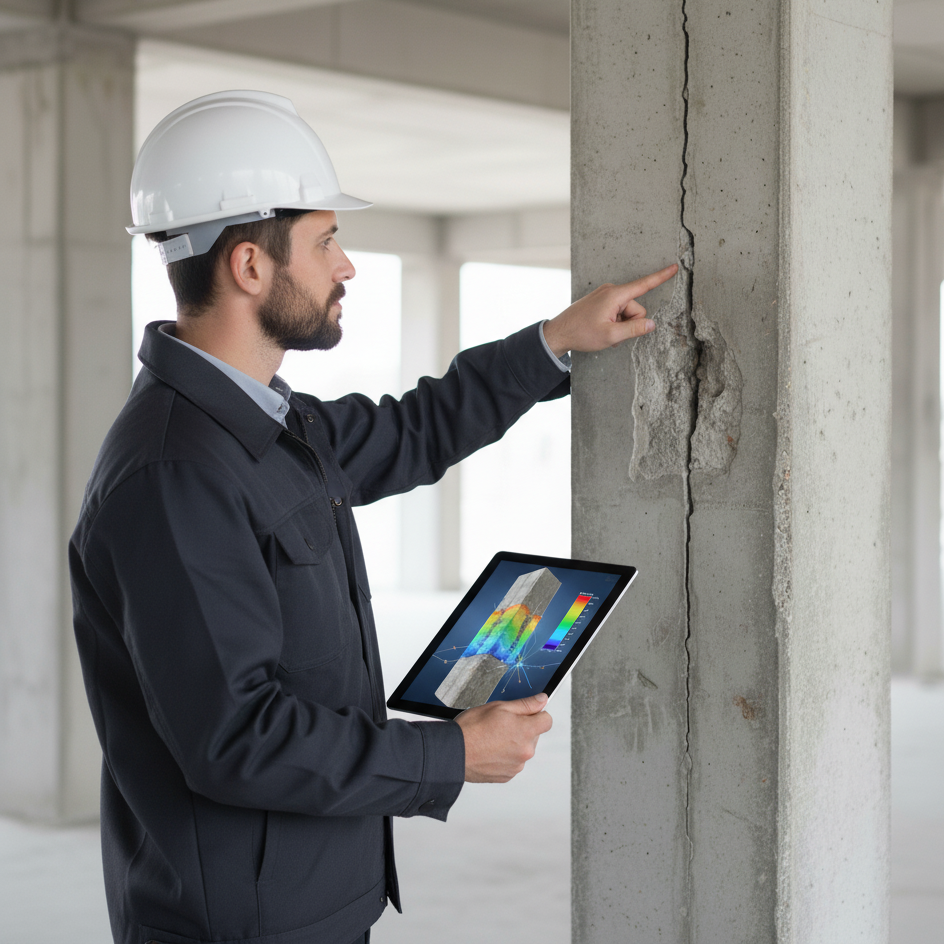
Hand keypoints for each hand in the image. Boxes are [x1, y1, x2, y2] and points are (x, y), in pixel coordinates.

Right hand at [455, 693, 552, 782]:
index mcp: (526, 731)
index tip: (526, 713)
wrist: (454, 753)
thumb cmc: (472, 729)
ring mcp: (517, 766)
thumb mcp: (499, 707)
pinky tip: (490, 750)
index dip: (536, 713)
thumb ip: (525, 704)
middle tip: (501, 724)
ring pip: (522, 749)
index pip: (547, 720)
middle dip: (522, 728)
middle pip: (534, 735)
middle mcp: (525, 751)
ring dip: (513, 743)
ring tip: (492, 738)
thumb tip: (542, 700)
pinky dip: (505, 756)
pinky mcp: (507, 776)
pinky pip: (512, 762)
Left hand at [542, 263, 678, 356]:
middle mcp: (611, 291)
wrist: (559, 333)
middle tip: (613, 333)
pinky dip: (614, 323)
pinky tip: (602, 329)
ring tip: (605, 332)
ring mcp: (605, 296)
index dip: (661, 277)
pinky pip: (617, 312)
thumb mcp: (610, 335)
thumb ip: (634, 329)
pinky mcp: (601, 301)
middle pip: (636, 308)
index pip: (644, 285)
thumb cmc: (581, 333)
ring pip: (627, 313)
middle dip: (630, 323)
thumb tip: (651, 324)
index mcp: (615, 295)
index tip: (674, 267)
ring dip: (621, 325)